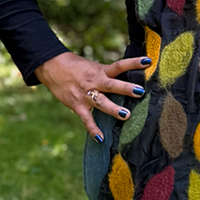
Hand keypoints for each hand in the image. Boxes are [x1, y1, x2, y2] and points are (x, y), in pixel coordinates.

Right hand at [34, 51, 150, 140]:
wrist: (52, 66)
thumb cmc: (78, 67)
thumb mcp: (95, 67)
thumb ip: (109, 74)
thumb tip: (130, 78)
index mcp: (101, 71)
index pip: (119, 65)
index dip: (133, 63)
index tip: (147, 61)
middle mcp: (94, 82)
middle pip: (112, 85)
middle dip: (126, 89)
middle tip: (140, 92)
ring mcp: (85, 94)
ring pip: (101, 102)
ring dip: (113, 109)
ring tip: (127, 115)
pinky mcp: (77, 105)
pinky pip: (86, 119)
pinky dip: (93, 129)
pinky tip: (101, 138)